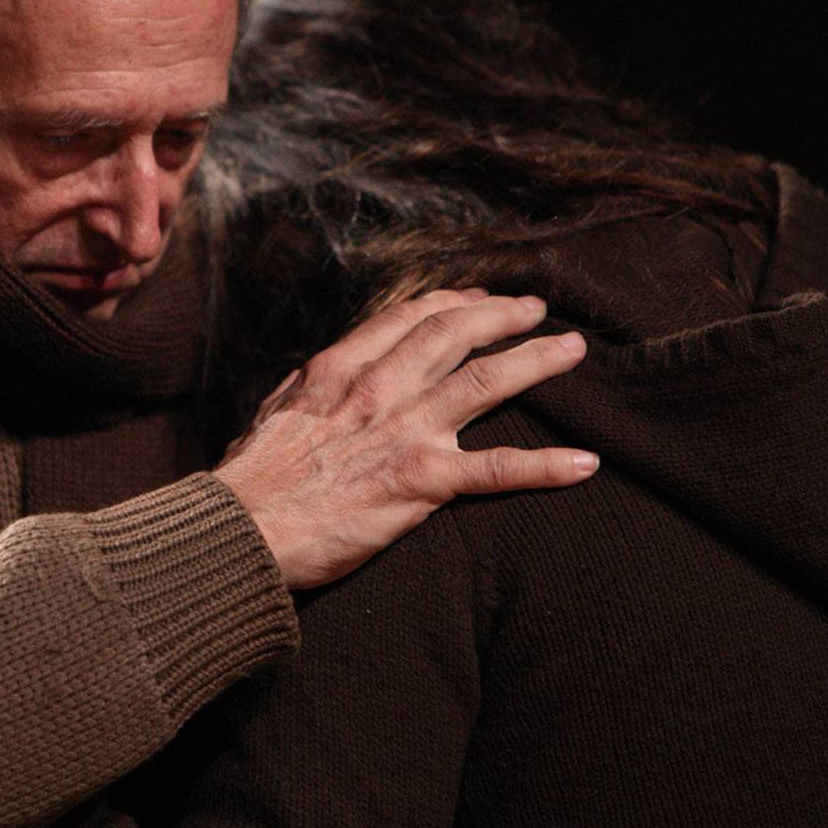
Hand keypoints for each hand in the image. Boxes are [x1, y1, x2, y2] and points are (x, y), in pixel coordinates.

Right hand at [215, 289, 595, 589]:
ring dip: (537, 361)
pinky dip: (546, 465)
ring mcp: (404, 431)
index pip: (407, 319)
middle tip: (534, 309)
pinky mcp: (421, 482)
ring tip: (571, 350)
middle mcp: (379, 388)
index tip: (474, 298)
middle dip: (501, 315)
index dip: (449, 303)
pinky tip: (585, 463)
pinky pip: (496, 469)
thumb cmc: (249, 482)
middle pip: (455, 334)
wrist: (242, 529)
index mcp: (339, 370)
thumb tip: (317, 384)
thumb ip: (305, 393)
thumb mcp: (271, 416)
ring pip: (488, 380)